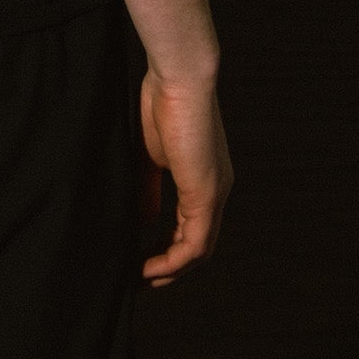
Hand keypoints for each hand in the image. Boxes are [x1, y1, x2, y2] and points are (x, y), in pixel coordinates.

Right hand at [138, 65, 230, 284]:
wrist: (178, 78)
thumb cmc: (163, 105)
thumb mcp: (151, 157)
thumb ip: (149, 191)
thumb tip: (144, 222)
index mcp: (205, 179)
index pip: (193, 226)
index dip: (169, 249)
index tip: (142, 260)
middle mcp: (217, 190)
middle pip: (199, 245)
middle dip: (171, 267)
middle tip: (142, 280)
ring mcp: (215, 194)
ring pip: (199, 250)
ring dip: (172, 271)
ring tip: (143, 279)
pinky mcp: (206, 195)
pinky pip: (193, 244)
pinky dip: (172, 262)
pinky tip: (149, 267)